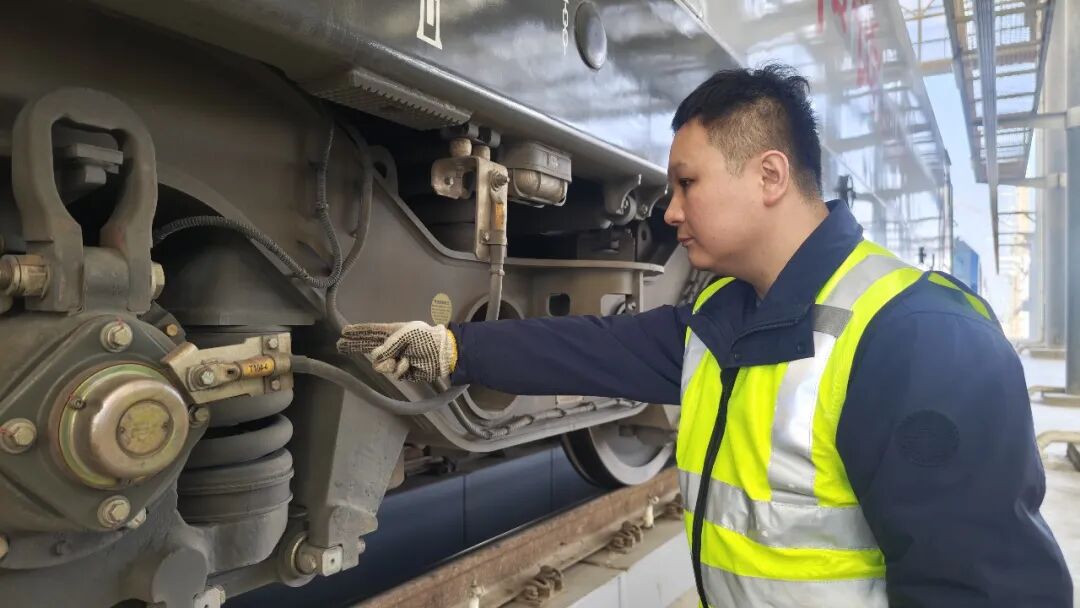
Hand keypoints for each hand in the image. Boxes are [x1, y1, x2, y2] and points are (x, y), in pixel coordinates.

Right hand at [336, 321, 455, 381]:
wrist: (441, 354)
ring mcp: (396, 359)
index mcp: (393, 332)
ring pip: (380, 365)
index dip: (358, 331)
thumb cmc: (425, 339)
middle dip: (355, 345)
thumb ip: (388, 343)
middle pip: (368, 346)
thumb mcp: (406, 334)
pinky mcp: (402, 372)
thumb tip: (375, 355)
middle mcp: (392, 345)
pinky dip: (400, 369)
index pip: (371, 331)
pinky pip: (393, 373)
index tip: (344, 331)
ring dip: (388, 363)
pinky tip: (409, 364)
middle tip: (340, 345)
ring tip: (402, 359)